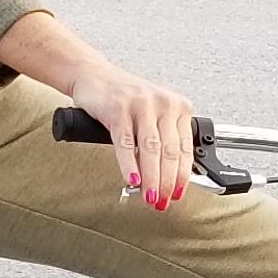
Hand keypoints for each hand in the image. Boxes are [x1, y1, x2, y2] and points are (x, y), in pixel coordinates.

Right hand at [67, 62, 199, 209]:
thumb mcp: (152, 114)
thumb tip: (167, 178)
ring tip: (149, 196)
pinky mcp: (118, 108)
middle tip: (162, 201)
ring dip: (151, 178)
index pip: (185, 148)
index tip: (178, 194)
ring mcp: (141, 104)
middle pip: (169, 151)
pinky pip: (126, 143)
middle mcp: (163, 103)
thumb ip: (162, 140)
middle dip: (166, 182)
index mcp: (177, 106)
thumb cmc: (123, 98)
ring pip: (150, 150)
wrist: (93, 75)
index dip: (182, 176)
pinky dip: (129, 165)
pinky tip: (132, 180)